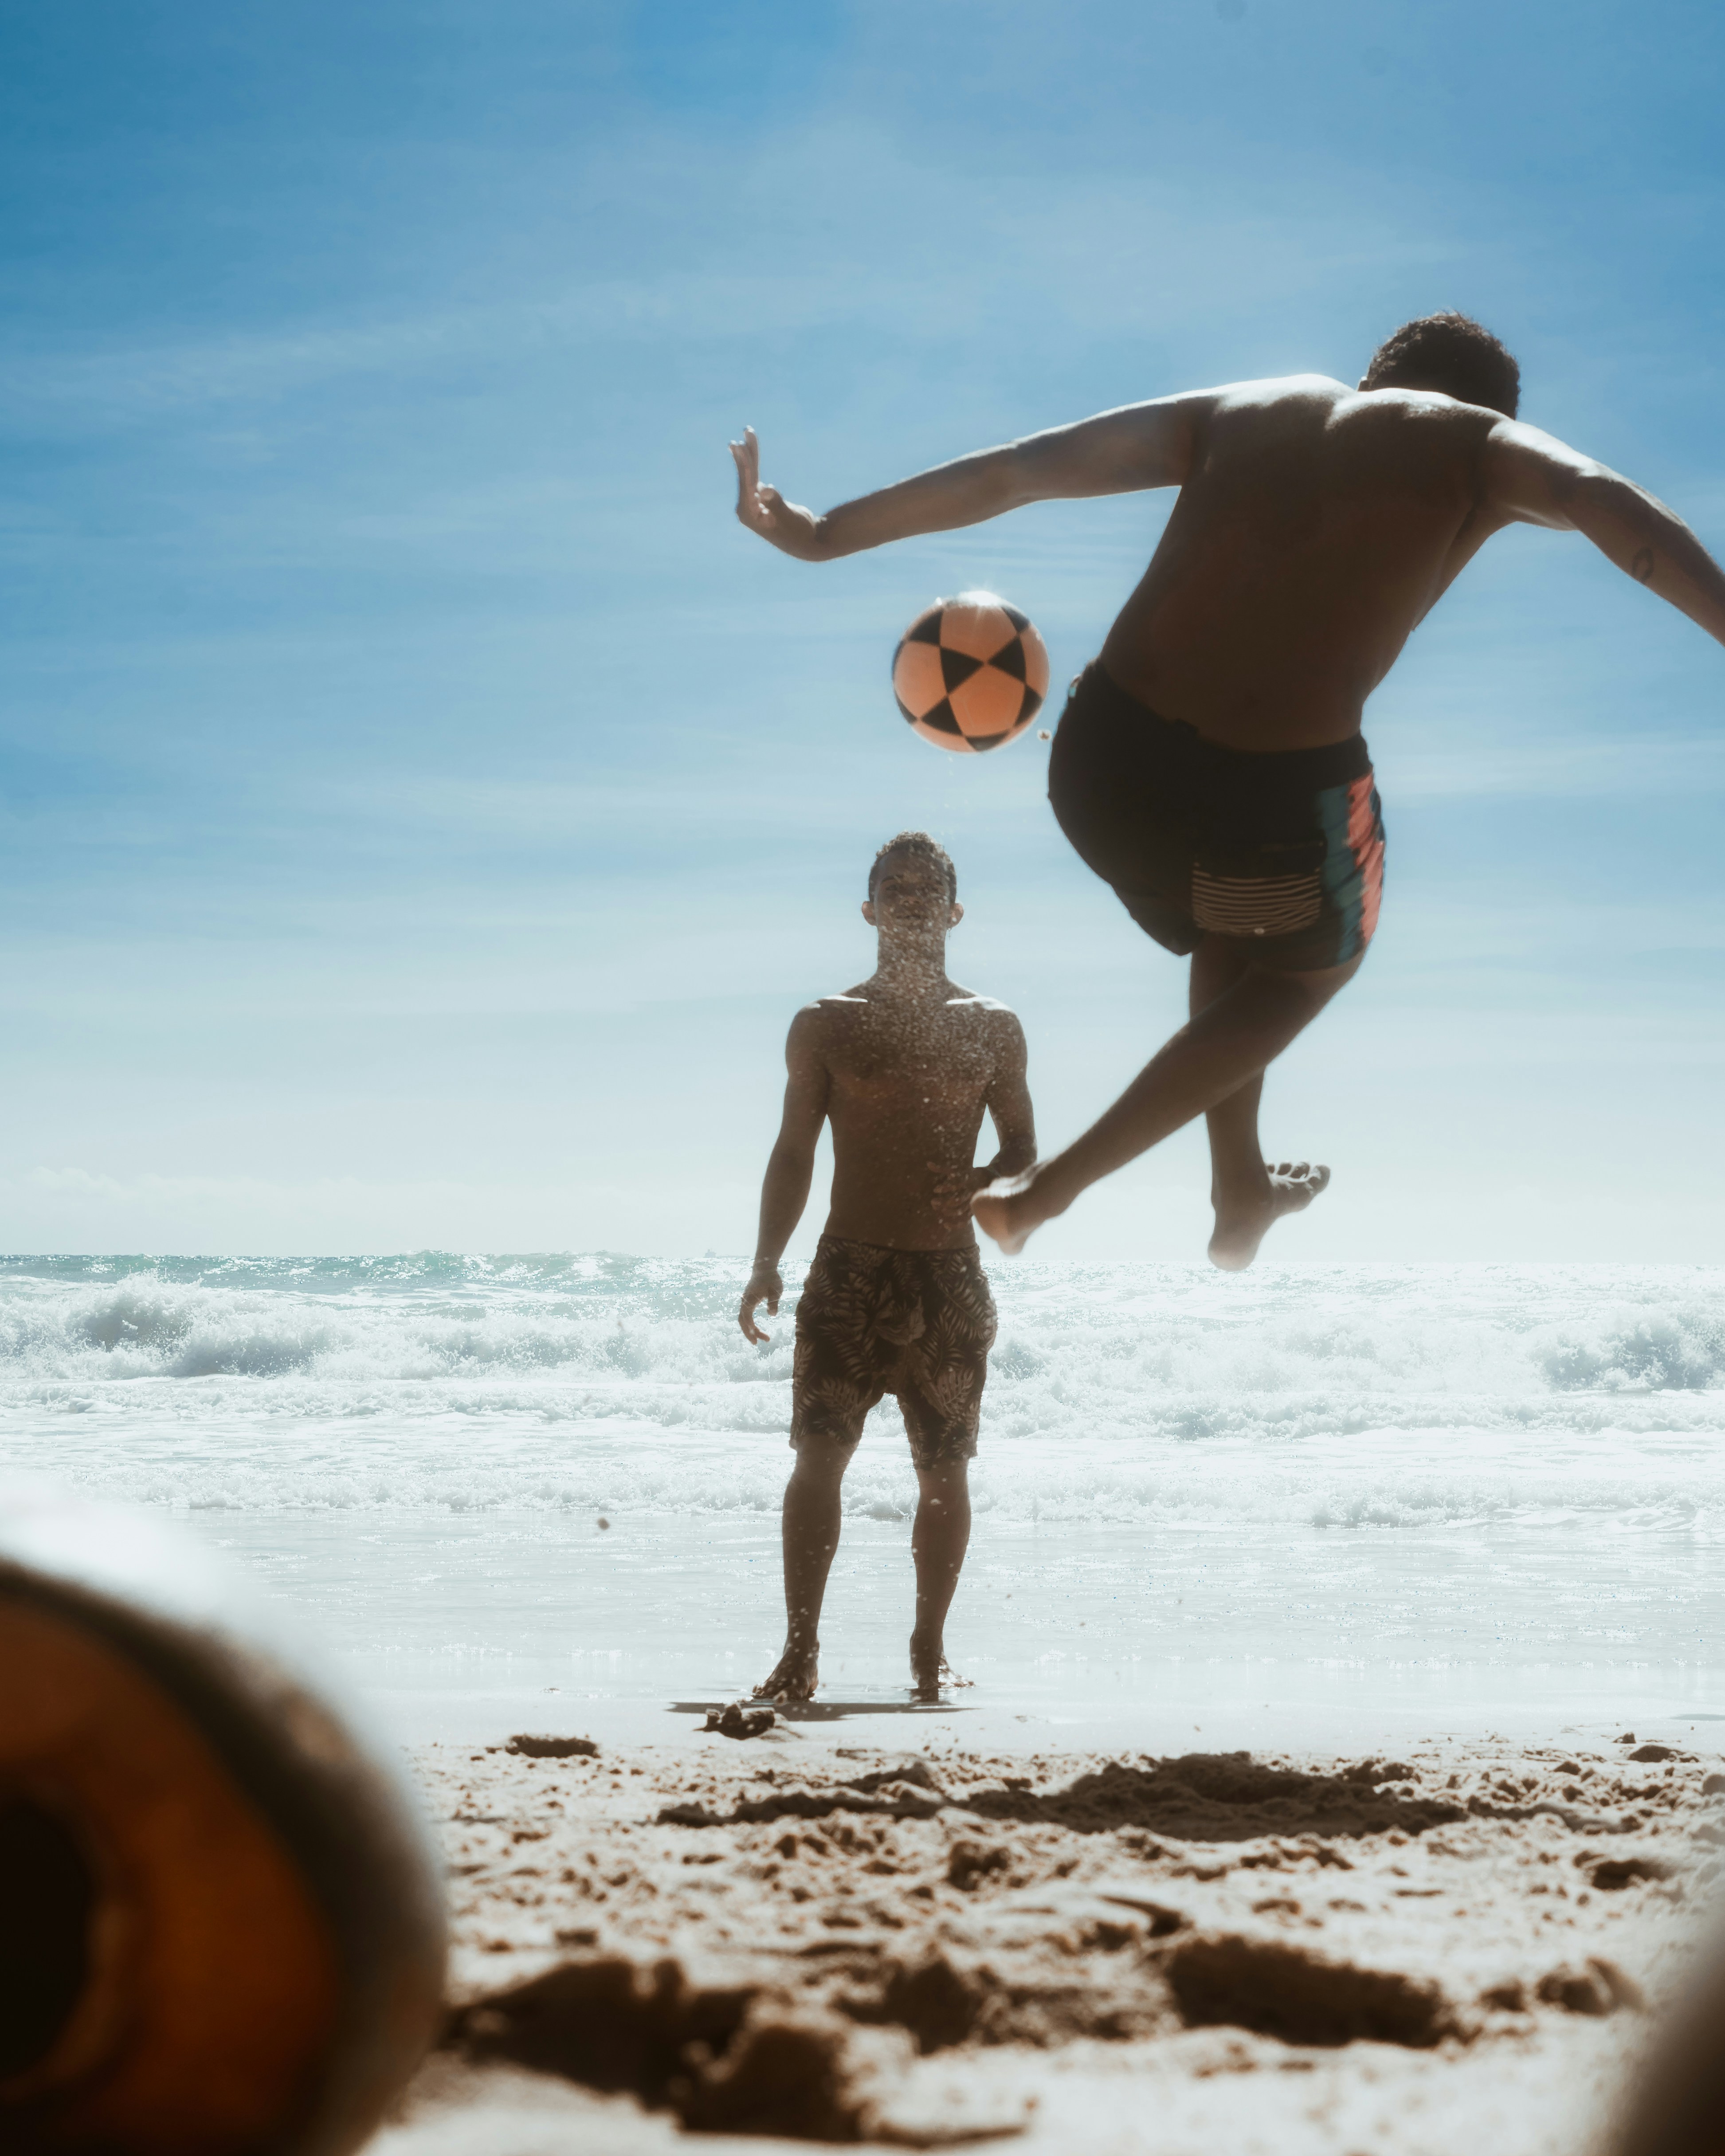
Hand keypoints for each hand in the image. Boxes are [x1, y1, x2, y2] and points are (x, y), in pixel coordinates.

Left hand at [730, 427, 826, 560]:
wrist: (807, 542)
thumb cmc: (800, 532)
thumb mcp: (789, 518)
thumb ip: (776, 503)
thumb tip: (765, 489)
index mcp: (749, 514)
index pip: (745, 484)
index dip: (743, 463)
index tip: (739, 446)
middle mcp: (747, 508)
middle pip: (745, 475)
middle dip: (745, 453)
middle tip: (744, 431)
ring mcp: (753, 502)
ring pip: (750, 473)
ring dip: (750, 453)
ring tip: (748, 432)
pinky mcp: (760, 498)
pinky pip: (755, 475)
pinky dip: (754, 462)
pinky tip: (750, 449)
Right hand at [739, 1261, 783, 1344]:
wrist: (764, 1269)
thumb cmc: (771, 1279)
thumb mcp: (776, 1290)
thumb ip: (773, 1302)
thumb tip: (772, 1315)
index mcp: (750, 1298)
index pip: (747, 1314)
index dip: (750, 1325)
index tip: (755, 1334)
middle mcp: (744, 1301)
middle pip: (742, 1320)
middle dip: (748, 1332)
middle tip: (757, 1343)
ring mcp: (744, 1302)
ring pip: (743, 1319)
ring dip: (749, 1330)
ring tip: (760, 1339)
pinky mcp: (747, 1303)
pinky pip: (745, 1317)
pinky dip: (749, 1325)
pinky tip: (757, 1330)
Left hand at [927, 1162, 990, 1227]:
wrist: (988, 1179)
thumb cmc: (968, 1173)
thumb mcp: (957, 1169)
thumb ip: (942, 1168)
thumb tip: (927, 1163)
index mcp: (968, 1181)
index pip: (956, 1185)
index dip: (946, 1188)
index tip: (935, 1189)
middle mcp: (970, 1192)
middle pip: (957, 1200)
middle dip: (944, 1202)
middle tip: (933, 1201)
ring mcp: (972, 1202)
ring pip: (960, 1211)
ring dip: (948, 1211)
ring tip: (937, 1209)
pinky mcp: (973, 1211)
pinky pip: (965, 1221)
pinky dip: (956, 1225)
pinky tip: (945, 1225)